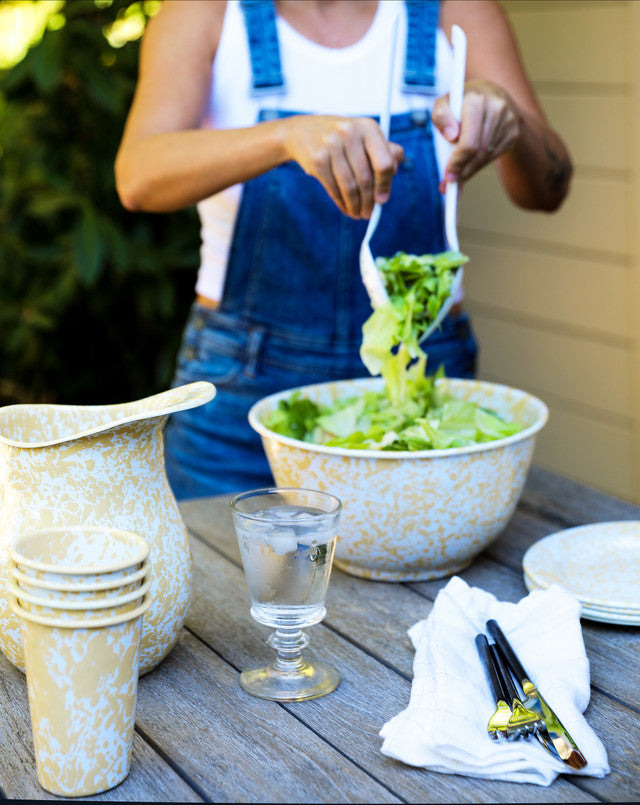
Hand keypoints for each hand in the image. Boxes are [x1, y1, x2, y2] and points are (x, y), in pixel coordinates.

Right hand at [282, 114, 403, 218]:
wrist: (302, 132)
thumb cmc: (341, 138)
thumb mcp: (364, 137)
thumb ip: (384, 151)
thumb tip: (395, 170)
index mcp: (368, 127)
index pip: (384, 163)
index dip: (385, 185)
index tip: (382, 200)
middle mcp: (350, 133)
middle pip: (365, 179)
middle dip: (369, 202)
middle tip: (369, 214)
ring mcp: (331, 145)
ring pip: (349, 187)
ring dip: (355, 206)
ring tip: (358, 214)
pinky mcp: (318, 159)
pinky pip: (334, 188)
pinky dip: (341, 203)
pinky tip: (346, 208)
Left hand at [432, 79, 520, 190]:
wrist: (492, 94)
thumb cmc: (462, 102)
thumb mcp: (445, 103)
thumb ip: (441, 117)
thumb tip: (451, 137)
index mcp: (477, 101)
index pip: (469, 142)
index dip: (457, 162)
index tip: (448, 176)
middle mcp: (496, 109)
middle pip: (478, 152)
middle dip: (462, 170)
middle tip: (450, 183)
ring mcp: (508, 121)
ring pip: (486, 157)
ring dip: (470, 169)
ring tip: (458, 174)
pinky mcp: (513, 132)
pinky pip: (494, 156)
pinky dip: (479, 164)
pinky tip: (470, 164)